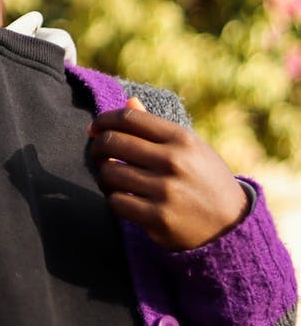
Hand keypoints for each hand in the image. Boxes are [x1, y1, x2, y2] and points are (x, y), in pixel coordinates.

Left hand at [88, 97, 249, 250]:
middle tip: (97, 154)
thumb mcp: (189, 146)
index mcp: (180, 138)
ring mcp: (166, 191)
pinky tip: (121, 198)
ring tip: (111, 178)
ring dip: (103, 176)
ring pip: (109, 174)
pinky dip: (113, 199)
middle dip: (97, 147)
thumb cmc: (203, 177)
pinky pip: (116, 202)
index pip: (128, 118)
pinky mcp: (159, 219)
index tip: (95, 128)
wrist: (231, 223)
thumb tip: (126, 101)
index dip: (104, 120)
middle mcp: (173, 161)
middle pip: (113, 142)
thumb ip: (156, 125)